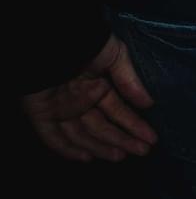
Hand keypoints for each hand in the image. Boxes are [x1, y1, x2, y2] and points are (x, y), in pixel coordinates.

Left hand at [21, 35, 156, 162]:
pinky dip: (67, 149)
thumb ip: (130, 81)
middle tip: (142, 151)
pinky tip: (86, 158)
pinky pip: (52, 136)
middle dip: (121, 139)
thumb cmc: (87, 43)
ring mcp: (60, 108)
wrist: (55, 40)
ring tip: (120, 156)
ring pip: (80, 134)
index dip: (134, 125)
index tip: (151, 138)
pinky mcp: (41, 113)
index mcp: (97, 87)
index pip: (117, 111)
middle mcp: (79, 101)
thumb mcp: (115, 56)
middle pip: (100, 126)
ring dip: (100, 147)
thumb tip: (148, 103)